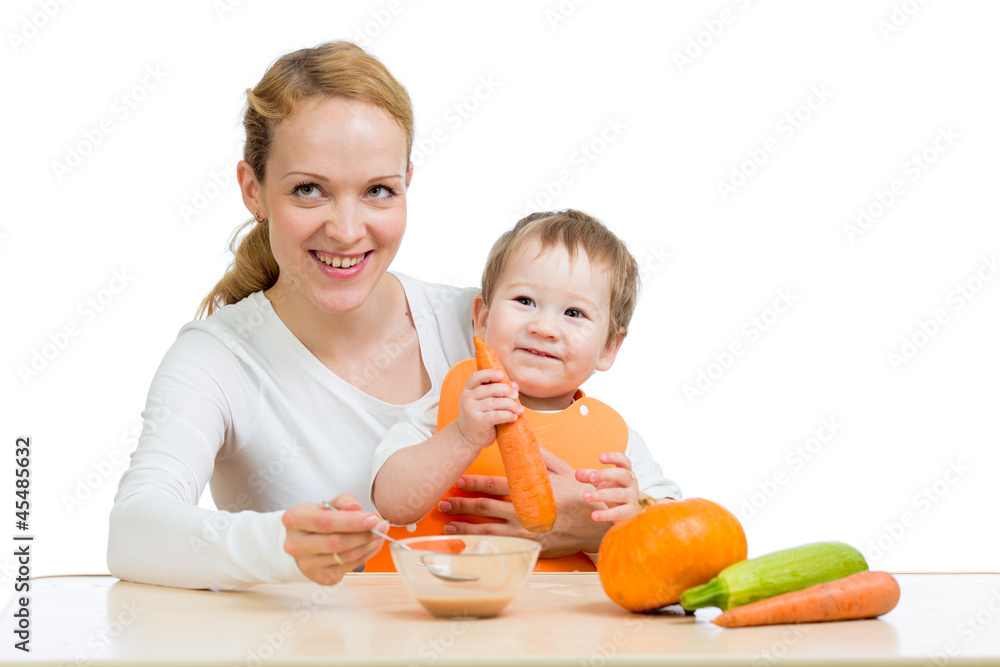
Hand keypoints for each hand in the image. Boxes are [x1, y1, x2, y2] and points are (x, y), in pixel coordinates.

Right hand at [281, 493, 385, 584]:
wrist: (302, 542)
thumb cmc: (317, 520)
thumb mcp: (327, 504)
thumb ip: (344, 502)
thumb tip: (356, 509)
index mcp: (294, 519)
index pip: (325, 522)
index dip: (352, 521)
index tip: (372, 519)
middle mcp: (295, 544)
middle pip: (336, 542)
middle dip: (364, 534)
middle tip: (381, 527)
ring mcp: (306, 564)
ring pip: (344, 556)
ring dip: (368, 545)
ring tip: (379, 535)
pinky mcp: (319, 577)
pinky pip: (348, 566)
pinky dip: (365, 555)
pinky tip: (371, 545)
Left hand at [437, 448, 607, 555]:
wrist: (596, 526)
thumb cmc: (580, 495)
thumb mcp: (563, 470)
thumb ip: (540, 456)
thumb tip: (523, 438)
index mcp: (531, 490)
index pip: (495, 486)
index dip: (474, 484)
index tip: (459, 481)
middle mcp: (525, 512)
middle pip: (485, 508)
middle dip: (461, 506)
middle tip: (443, 504)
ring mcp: (526, 533)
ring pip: (488, 531)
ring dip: (465, 528)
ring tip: (448, 525)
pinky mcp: (529, 548)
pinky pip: (500, 547)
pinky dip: (481, 545)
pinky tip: (468, 545)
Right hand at [456, 369, 523, 449]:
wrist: (467, 438)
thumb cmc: (479, 417)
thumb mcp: (483, 402)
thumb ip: (496, 393)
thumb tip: (514, 386)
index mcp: (468, 391)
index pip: (476, 377)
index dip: (489, 374)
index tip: (502, 375)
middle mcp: (467, 399)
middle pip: (490, 389)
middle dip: (506, 390)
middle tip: (516, 395)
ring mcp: (472, 410)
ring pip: (495, 402)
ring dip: (511, 405)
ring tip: (520, 410)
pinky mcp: (479, 422)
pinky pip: (497, 415)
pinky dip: (507, 415)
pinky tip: (514, 417)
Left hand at [576, 451, 641, 522]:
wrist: (632, 511)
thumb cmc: (615, 490)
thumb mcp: (603, 482)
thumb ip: (590, 476)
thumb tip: (578, 474)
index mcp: (626, 472)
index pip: (624, 461)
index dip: (613, 457)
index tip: (600, 457)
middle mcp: (631, 483)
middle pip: (622, 474)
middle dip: (605, 475)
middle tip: (590, 477)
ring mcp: (633, 498)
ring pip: (619, 494)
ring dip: (601, 495)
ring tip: (585, 496)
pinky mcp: (631, 513)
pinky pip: (619, 513)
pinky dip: (606, 514)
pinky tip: (594, 515)